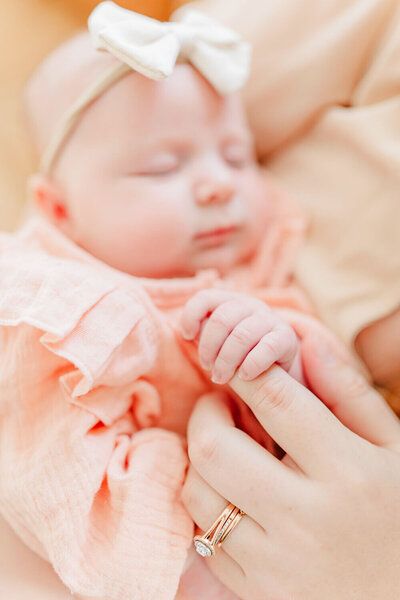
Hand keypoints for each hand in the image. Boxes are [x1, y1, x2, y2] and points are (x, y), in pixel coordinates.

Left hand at [180, 289, 298, 383]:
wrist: (279, 367)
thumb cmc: (240, 353)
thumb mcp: (220, 341)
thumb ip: (204, 333)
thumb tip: (183, 333)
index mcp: (230, 300)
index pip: (205, 297)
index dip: (191, 316)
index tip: (188, 337)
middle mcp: (251, 304)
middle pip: (221, 319)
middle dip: (208, 347)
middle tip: (206, 366)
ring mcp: (270, 318)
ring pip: (241, 336)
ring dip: (226, 360)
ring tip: (220, 377)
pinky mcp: (286, 337)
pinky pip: (266, 348)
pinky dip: (251, 364)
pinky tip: (245, 376)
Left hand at [181, 336, 399, 599]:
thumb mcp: (395, 449)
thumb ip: (349, 394)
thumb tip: (306, 342)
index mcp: (348, 472)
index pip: (277, 402)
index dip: (246, 372)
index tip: (234, 363)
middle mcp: (305, 517)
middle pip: (215, 446)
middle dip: (206, 412)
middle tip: (220, 404)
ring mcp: (275, 561)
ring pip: (197, 491)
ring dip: (199, 458)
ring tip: (223, 447)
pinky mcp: (255, 592)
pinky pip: (202, 537)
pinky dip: (207, 505)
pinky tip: (231, 493)